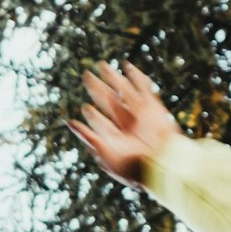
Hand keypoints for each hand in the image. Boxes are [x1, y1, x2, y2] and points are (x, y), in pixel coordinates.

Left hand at [68, 64, 181, 187]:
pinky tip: (127, 65)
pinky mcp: (153, 107)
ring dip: (113, 78)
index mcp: (115, 137)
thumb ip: (88, 136)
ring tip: (101, 65)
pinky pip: (144, 88)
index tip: (85, 107)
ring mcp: (139, 114)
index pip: (100, 122)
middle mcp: (126, 124)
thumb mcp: (105, 153)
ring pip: (123, 91)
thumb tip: (68, 122)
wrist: (162, 165)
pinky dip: (136, 76)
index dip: (92, 115)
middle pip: (108, 102)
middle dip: (97, 89)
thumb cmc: (133, 166)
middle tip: (86, 75)